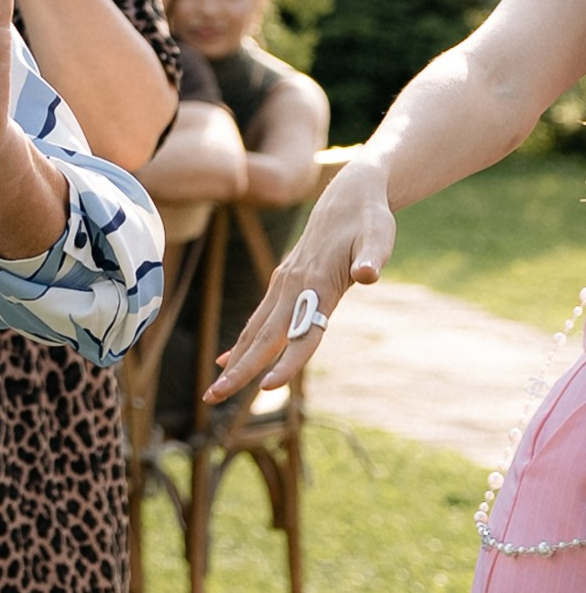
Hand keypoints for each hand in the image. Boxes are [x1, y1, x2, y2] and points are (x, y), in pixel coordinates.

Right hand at [206, 157, 395, 401]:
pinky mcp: (284, 283)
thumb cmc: (370, 219)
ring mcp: (284, 284)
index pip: (302, 333)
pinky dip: (243, 342)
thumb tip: (368, 274)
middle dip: (240, 371)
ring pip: (255, 330)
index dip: (287, 361)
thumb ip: (372, 257)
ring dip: (235, 361)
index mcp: (318, 283)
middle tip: (214, 398)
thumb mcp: (379, 236)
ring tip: (215, 392)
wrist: (349, 195)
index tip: (268, 387)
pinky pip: (259, 319)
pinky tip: (228, 360)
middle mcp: (294, 286)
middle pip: (265, 338)